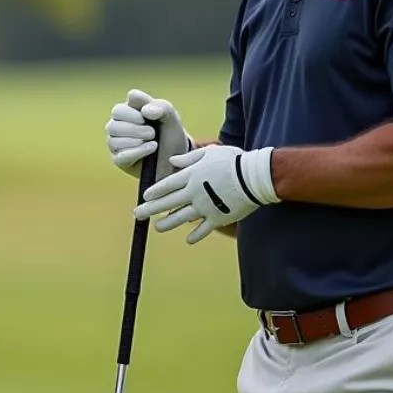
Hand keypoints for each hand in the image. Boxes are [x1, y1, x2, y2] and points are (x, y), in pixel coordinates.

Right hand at [105, 89, 192, 180]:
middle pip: (112, 126)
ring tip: (154, 141)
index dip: (132, 114)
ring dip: (137, 141)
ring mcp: (116, 146)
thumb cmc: (170, 134)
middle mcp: (117, 128)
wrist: (176, 158)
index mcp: (125, 113)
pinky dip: (139, 151)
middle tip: (152, 133)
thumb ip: (161, 106)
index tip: (147, 118)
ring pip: (114, 142)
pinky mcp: (120, 161)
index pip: (117, 111)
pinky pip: (122, 156)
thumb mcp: (171, 117)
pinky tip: (152, 148)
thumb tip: (144, 110)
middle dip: (135, 129)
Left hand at [134, 144, 278, 243]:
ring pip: (181, 218)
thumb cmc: (233, 160)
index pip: (166, 185)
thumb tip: (172, 160)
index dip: (154, 192)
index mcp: (191, 176)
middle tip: (137, 215)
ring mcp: (205, 207)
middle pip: (168, 203)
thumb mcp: (210, 152)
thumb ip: (189, 158)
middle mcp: (194, 193)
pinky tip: (188, 240)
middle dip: (150, 209)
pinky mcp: (218, 218)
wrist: (254, 177)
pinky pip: (204, 229)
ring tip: (157, 227)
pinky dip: (196, 235)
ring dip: (167, 224)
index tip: (144, 197)